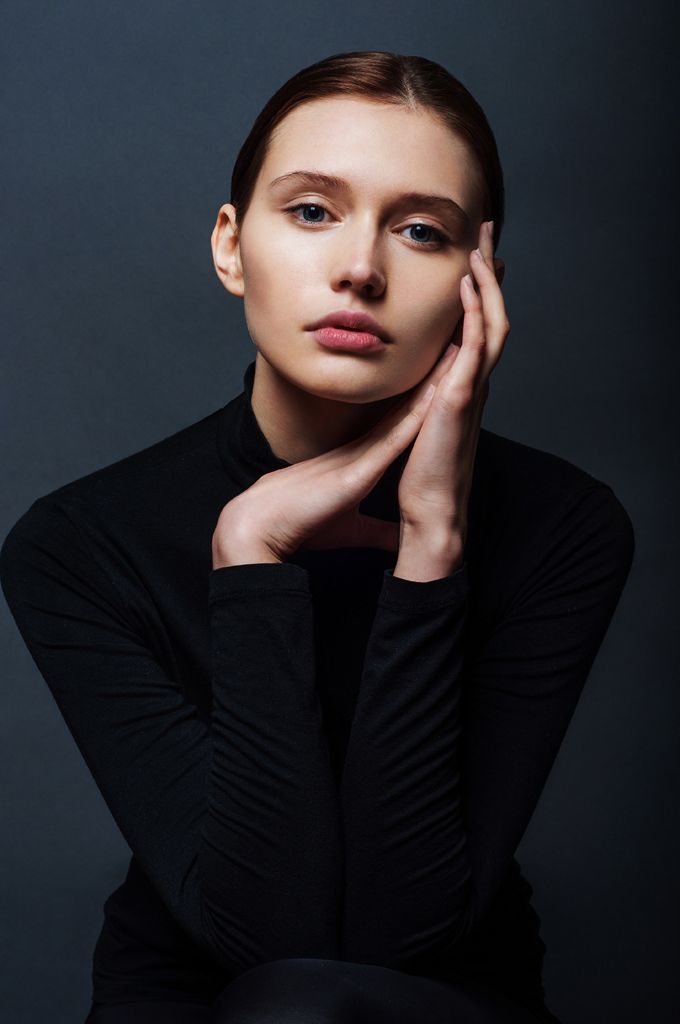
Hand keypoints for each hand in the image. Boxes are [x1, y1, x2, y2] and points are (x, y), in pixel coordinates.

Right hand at [212, 343, 459, 567]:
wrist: (261, 527)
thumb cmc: (299, 526)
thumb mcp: (352, 529)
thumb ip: (378, 531)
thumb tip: (400, 539)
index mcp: (361, 460)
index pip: (400, 425)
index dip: (425, 402)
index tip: (448, 381)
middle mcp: (363, 449)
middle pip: (406, 410)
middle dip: (434, 381)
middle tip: (458, 348)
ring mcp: (360, 456)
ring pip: (404, 415)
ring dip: (431, 387)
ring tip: (457, 354)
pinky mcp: (357, 471)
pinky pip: (393, 439)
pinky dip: (416, 417)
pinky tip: (436, 396)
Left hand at [396, 220, 509, 553]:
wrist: (429, 515)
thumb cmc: (420, 480)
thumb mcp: (415, 432)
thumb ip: (416, 411)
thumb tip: (404, 399)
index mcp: (460, 390)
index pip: (476, 331)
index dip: (478, 294)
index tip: (473, 260)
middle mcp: (472, 386)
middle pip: (492, 317)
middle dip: (489, 275)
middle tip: (486, 236)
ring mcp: (470, 392)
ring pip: (493, 325)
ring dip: (487, 284)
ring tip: (481, 247)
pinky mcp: (459, 401)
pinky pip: (475, 348)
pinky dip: (475, 313)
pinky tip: (468, 285)